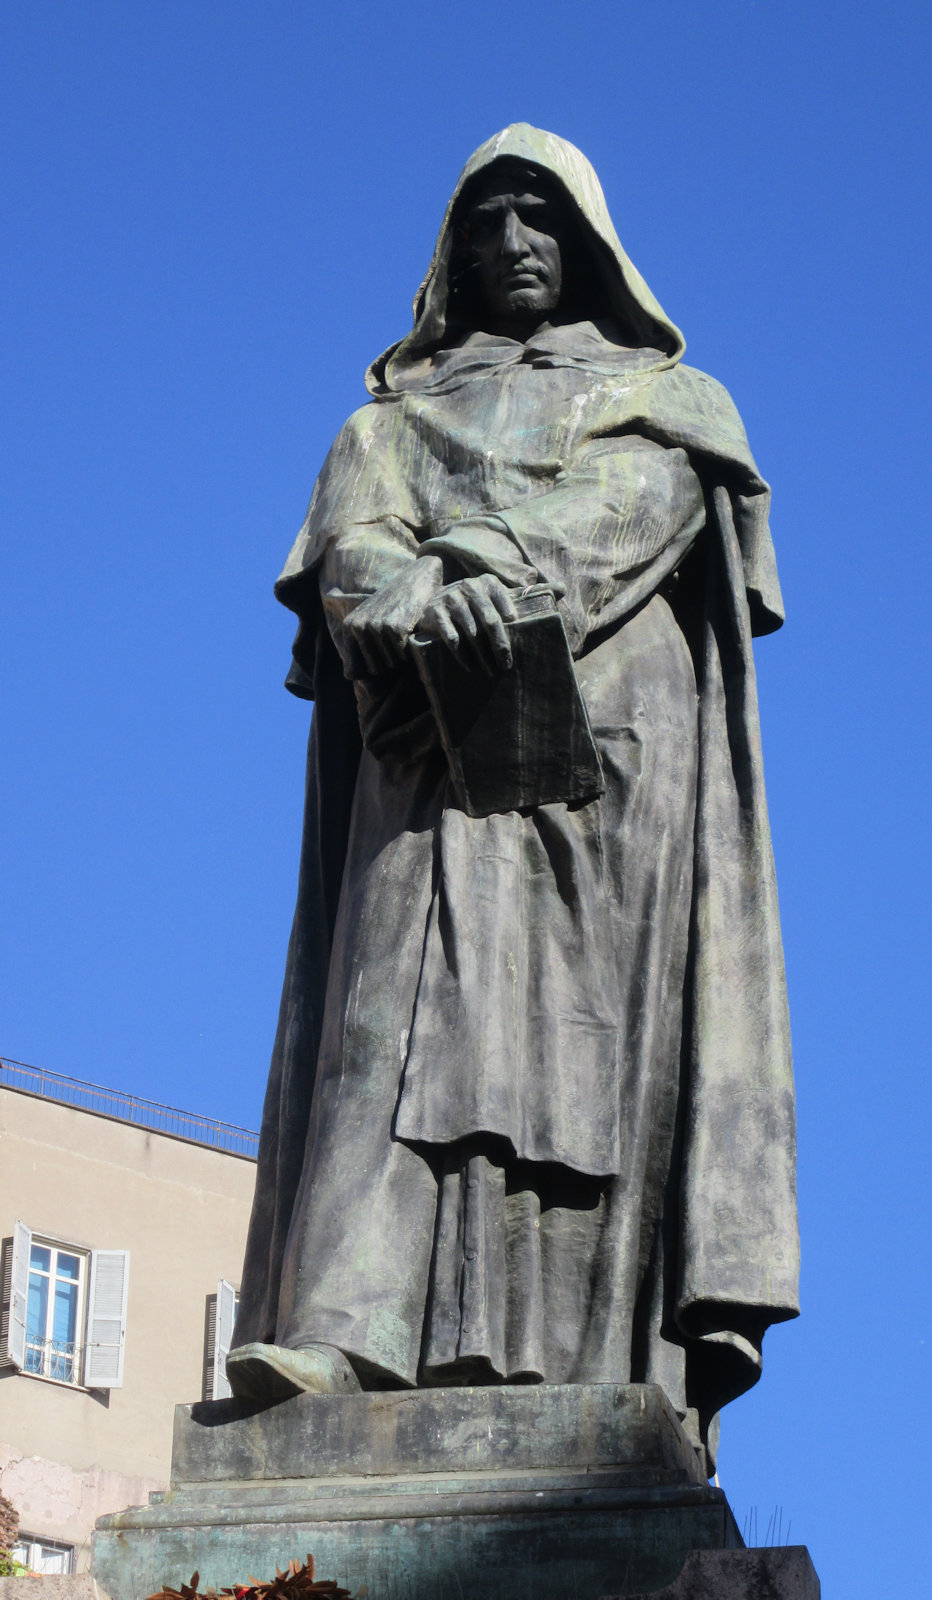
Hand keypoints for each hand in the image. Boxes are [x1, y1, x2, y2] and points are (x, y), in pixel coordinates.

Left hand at [343, 556, 443, 673]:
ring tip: (405, 636)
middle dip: (387, 664)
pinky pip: (404, 655)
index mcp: (349, 627)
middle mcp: (359, 628)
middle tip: (396, 644)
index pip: (352, 672)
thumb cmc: (394, 603)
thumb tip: (352, 677)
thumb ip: (360, 644)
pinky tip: (412, 633)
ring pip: (391, 664)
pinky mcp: (397, 629)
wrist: (416, 578)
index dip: (368, 672)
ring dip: (401, 657)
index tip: (380, 662)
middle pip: (375, 670)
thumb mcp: (370, 618)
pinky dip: (411, 651)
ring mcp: (377, 628)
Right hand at [415, 574, 517, 670]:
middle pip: (490, 621)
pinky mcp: (437, 613)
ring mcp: (452, 600)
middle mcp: (470, 587)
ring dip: (482, 656)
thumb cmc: (471, 602)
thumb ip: (518, 596)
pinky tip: (469, 666)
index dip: (510, 617)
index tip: (517, 635)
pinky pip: (452, 638)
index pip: (503, 601)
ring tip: (490, 670)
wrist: (433, 602)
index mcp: (487, 582)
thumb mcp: (491, 594)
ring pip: (472, 633)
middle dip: (499, 646)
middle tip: (505, 665)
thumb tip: (557, 594)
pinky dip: (462, 655)